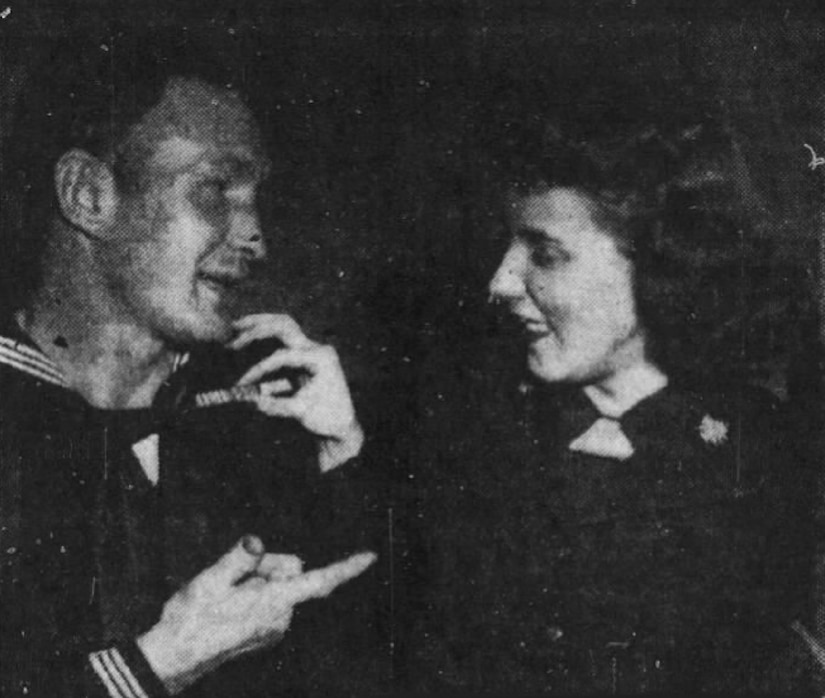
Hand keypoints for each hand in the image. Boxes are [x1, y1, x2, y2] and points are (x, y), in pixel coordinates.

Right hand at [137, 536, 376, 694]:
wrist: (173, 659)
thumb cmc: (190, 619)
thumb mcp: (208, 580)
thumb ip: (238, 559)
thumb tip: (257, 543)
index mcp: (273, 605)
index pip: (318, 582)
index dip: (345, 568)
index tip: (370, 556)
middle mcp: (281, 619)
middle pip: (289, 571)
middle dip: (266, 566)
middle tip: (231, 578)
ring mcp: (274, 629)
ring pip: (278, 585)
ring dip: (257, 582)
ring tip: (226, 597)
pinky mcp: (266, 633)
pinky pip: (270, 600)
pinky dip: (255, 595)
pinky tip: (229, 606)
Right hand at [229, 314, 363, 470]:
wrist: (343, 425)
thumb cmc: (326, 419)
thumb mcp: (302, 412)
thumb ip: (277, 406)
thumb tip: (253, 402)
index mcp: (321, 358)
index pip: (283, 355)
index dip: (259, 368)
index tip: (242, 382)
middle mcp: (317, 348)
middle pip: (284, 326)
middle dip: (257, 328)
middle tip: (233, 332)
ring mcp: (312, 349)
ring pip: (284, 325)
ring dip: (261, 323)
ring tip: (236, 325)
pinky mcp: (305, 356)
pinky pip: (284, 338)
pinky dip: (266, 335)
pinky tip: (248, 334)